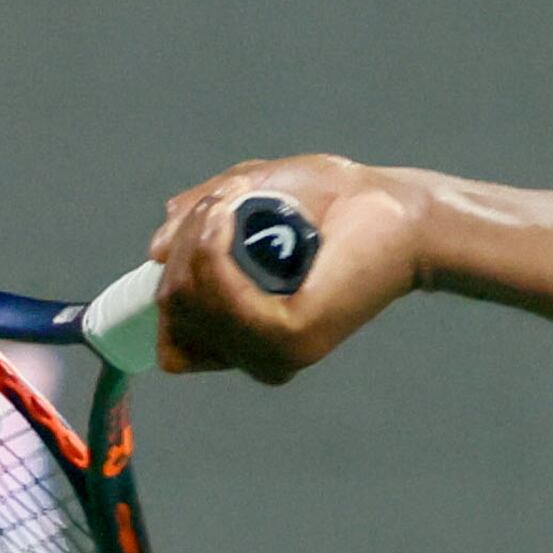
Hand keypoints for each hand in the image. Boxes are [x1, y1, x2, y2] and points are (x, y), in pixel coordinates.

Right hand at [144, 155, 429, 384]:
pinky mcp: (290, 336)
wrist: (398, 209)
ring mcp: (273, 351)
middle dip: (182, 246)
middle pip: (173, 309)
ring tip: (233, 201)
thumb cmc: (335, 203)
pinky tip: (229, 216)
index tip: (202, 226)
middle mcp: (257, 355)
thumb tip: (154, 252)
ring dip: (195, 238)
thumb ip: (200, 223)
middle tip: (224, 200)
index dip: (172, 277)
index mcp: (248, 337)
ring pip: (186, 298)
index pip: (172, 339)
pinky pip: (217, 295)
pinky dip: (211, 248)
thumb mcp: (249, 197)